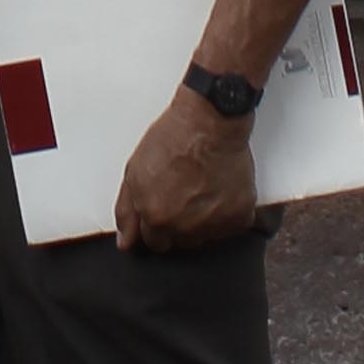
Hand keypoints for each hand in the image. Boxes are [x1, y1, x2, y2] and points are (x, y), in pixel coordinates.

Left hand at [113, 83, 261, 255]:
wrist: (210, 120)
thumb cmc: (173, 137)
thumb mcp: (135, 169)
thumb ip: (127, 210)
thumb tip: (124, 243)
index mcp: (156, 217)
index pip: (154, 242)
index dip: (156, 223)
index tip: (163, 207)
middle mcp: (184, 228)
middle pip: (179, 242)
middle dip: (178, 225)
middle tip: (183, 193)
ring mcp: (213, 226)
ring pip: (204, 237)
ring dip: (201, 220)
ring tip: (201, 186)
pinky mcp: (238, 218)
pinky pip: (230, 226)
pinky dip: (226, 211)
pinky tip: (219, 187)